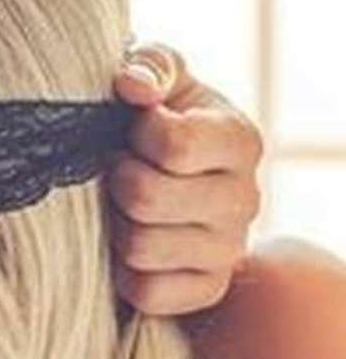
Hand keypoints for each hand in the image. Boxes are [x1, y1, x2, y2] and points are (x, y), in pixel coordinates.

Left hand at [108, 43, 264, 315]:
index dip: (134, 136)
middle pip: (147, 199)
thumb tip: (132, 84)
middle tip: (114, 170)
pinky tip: (123, 244)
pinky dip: (121, 271)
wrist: (157, 173)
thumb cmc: (152, 118)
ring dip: (113, 224)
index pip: (175, 146)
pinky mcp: (206, 289)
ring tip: (118, 205)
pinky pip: (146, 292)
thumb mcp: (157, 77)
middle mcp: (245, 198)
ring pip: (140, 248)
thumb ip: (150, 65)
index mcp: (239, 140)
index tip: (130, 130)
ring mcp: (229, 249)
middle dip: (114, 180)